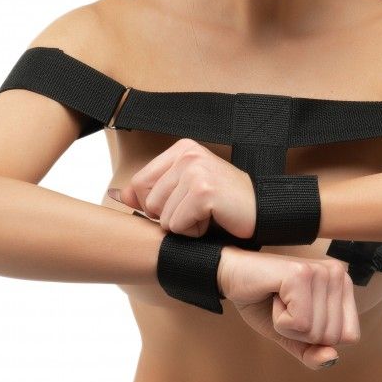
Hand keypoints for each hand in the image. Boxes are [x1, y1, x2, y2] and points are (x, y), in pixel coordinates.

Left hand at [111, 138, 255, 238]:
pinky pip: (178, 225)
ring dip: (184, 226)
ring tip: (208, 216)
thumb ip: (151, 192)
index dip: (155, 205)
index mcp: (181, 149)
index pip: (139, 183)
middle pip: (149, 201)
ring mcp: (196, 170)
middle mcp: (188, 154)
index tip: (183, 205)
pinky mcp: (203, 191)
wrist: (265, 212)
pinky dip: (195, 232)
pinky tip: (215, 220)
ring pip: (162, 216)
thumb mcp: (184, 193)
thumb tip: (117, 195)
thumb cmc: (226, 205)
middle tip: (200, 212)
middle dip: (171, 217)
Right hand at [216, 246, 360, 369]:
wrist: (232, 276)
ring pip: (315, 332)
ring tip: (279, 300)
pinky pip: (299, 324)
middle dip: (301, 333)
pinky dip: (280, 320)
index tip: (298, 314)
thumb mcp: (292, 336)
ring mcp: (321, 272)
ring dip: (287, 325)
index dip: (318, 338)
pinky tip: (274, 297)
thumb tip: (332, 358)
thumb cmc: (264, 303)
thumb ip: (313, 352)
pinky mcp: (301, 274)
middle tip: (285, 306)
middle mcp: (338, 274)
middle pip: (332, 337)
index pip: (349, 337)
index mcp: (344, 285)